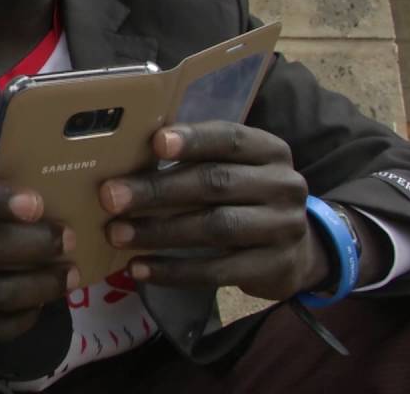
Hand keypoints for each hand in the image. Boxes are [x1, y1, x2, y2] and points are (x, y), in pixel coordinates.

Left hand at [98, 122, 329, 300]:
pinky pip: (218, 271)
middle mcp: (283, 185)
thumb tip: (127, 157)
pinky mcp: (275, 268)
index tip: (155, 143)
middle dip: (157, 190)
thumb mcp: (234, 170)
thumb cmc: (246, 199)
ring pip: (215, 227)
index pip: (230, 138)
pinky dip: (174, 271)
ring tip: (117, 234)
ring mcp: (284, 228)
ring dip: (159, 231)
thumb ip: (195, 162)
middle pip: (215, 183)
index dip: (193, 140)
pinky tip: (140, 268)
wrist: (298, 251)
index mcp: (269, 151)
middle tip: (110, 197)